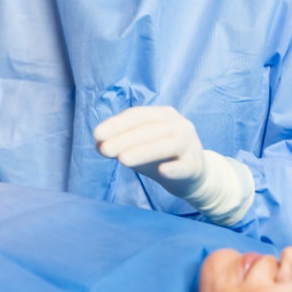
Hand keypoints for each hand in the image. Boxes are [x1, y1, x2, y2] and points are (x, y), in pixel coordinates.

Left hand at [93, 106, 253, 225]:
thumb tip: (98, 144)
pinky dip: (174, 168)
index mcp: (164, 115)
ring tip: (122, 160)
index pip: (138, 116)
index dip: (117, 124)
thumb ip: (120, 144)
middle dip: (124, 138)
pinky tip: (162, 171)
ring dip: (143, 151)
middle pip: (150, 129)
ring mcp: (190, 145)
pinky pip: (184, 166)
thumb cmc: (162, 158)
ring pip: (166, 145)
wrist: (194, 176)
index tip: (97, 134)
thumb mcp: (138, 148)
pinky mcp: (195, 166)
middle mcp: (179, 125)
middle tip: (104, 149)